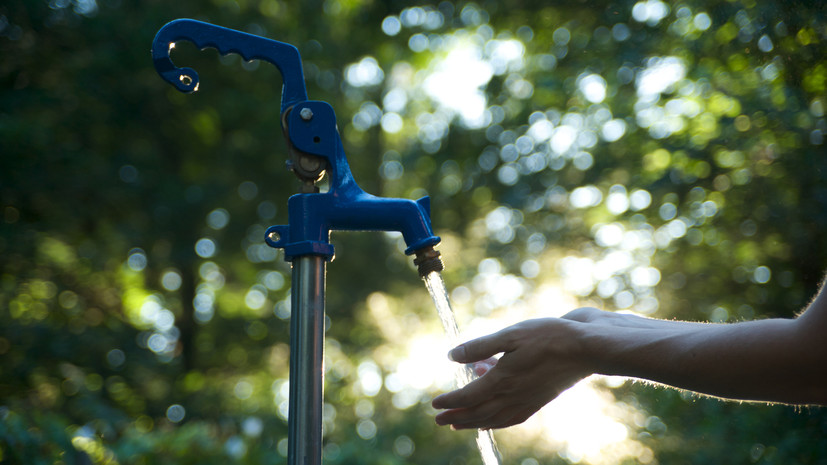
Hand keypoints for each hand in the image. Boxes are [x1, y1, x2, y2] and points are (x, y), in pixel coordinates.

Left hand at [432, 317, 592, 429]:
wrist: (585, 349)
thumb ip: (480, 347)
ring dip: (474, 423)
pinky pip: (512, 418)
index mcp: (503, 379)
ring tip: (459, 425)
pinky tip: (493, 420)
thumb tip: (452, 356)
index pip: (468, 397)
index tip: (435, 403)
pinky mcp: (539, 401)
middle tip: (439, 420)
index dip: (450, 401)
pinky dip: (498, 422)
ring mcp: (527, 401)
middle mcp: (513, 395)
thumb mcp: (511, 335)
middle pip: (478, 413)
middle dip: (457, 417)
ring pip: (494, 419)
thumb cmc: (548, 337)